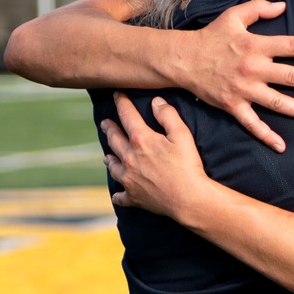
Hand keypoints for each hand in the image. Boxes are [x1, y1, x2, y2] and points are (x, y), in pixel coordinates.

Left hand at [102, 93, 216, 219]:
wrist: (188, 198)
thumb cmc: (188, 165)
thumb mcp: (182, 134)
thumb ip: (168, 115)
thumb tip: (156, 101)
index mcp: (141, 140)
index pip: (127, 115)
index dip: (121, 102)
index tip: (117, 94)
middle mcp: (129, 158)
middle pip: (114, 139)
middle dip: (109, 129)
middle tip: (105, 123)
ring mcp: (129, 179)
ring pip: (113, 166)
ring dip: (110, 159)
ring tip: (107, 157)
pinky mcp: (133, 197)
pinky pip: (120, 196)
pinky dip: (118, 194)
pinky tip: (118, 194)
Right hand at [176, 0, 293, 152]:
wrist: (182, 59)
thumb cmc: (210, 37)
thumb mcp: (233, 16)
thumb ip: (258, 7)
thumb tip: (282, 5)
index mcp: (256, 45)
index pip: (292, 46)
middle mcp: (253, 68)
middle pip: (291, 76)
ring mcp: (243, 89)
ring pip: (277, 102)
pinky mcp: (232, 105)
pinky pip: (252, 123)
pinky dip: (266, 136)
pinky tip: (281, 146)